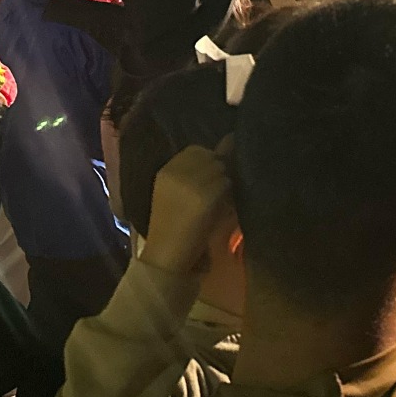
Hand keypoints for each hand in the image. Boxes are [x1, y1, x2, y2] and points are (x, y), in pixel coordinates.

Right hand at [141, 142, 235, 276]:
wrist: (166, 256)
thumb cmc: (173, 226)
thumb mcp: (177, 192)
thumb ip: (198, 168)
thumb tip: (230, 139)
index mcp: (165, 170)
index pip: (196, 149)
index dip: (206, 162)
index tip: (206, 179)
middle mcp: (176, 172)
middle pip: (211, 157)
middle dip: (217, 170)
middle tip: (213, 191)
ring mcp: (191, 183)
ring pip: (221, 169)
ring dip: (224, 182)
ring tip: (216, 200)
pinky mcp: (205, 196)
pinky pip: (227, 184)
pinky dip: (228, 194)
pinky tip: (219, 207)